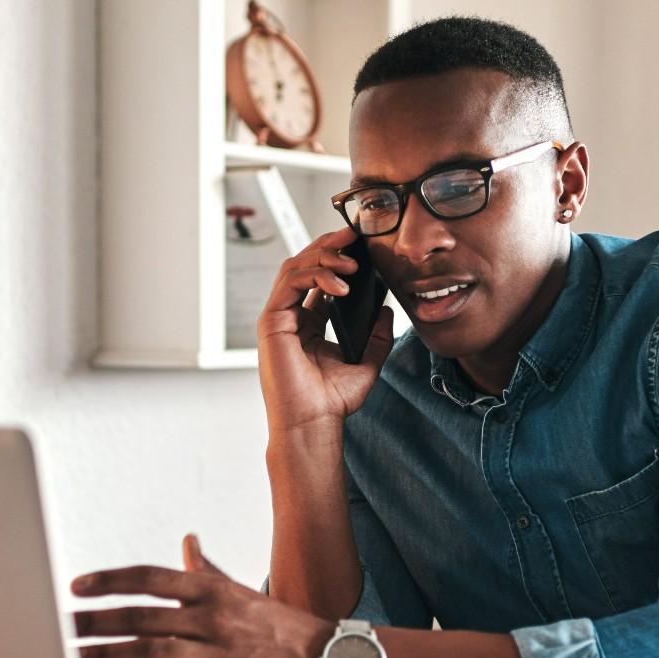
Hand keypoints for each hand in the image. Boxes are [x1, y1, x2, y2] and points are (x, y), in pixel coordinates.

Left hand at [71, 534, 332, 657]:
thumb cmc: (278, 628)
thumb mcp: (240, 592)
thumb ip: (207, 570)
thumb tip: (187, 540)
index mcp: (211, 590)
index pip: (150, 578)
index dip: (110, 581)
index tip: (77, 586)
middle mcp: (210, 618)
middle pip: (140, 616)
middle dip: (95, 621)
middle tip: (60, 626)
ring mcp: (215, 655)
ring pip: (149, 652)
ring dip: (105, 656)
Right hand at [257, 227, 395, 435]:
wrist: (313, 424)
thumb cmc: (332, 401)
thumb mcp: (367, 363)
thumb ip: (377, 337)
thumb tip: (386, 310)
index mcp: (309, 323)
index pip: (319, 277)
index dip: (337, 256)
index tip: (362, 244)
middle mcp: (291, 316)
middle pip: (305, 264)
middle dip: (330, 244)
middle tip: (355, 233)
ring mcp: (279, 318)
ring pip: (295, 267)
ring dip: (324, 256)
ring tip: (352, 260)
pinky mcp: (272, 322)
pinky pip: (290, 284)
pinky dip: (315, 275)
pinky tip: (340, 284)